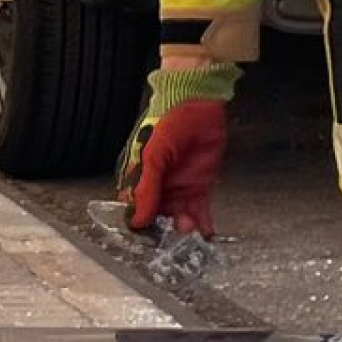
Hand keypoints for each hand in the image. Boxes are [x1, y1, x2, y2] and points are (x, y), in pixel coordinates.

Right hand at [118, 61, 240, 235]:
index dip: (140, 225)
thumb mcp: (152, 154)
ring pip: (179, 217)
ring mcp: (178, 188)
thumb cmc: (168, 121)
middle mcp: (157, 187)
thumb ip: (147, 187)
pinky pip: (200, 211)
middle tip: (173, 236)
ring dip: (184, 228)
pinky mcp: (199, 186)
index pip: (134, 209)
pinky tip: (207, 235)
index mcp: (138, 178)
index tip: (148, 238)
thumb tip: (138, 219)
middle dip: (165, 230)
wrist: (198, 102)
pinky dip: (204, 225)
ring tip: (190, 229)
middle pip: (158, 218)